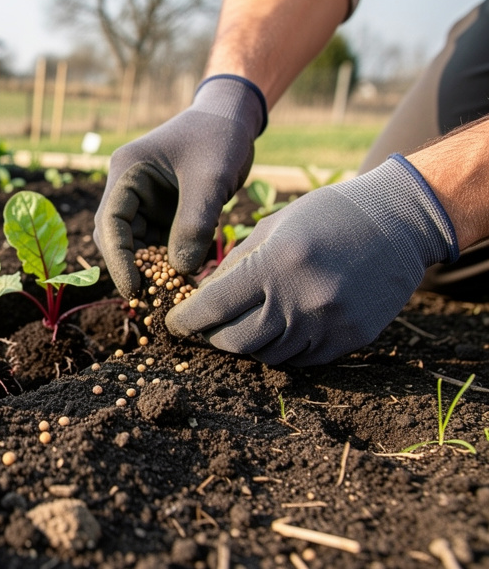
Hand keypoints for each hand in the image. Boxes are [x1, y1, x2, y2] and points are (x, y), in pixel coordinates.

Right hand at [93, 75, 265, 297]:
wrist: (233, 118)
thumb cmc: (219, 137)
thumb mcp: (210, 178)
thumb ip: (195, 223)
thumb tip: (181, 271)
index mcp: (126, 171)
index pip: (111, 223)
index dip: (119, 260)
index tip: (135, 289)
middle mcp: (127, 189)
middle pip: (117, 239)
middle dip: (132, 269)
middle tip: (153, 300)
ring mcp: (143, 201)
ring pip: (136, 245)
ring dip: (151, 269)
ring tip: (171, 294)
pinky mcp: (161, 212)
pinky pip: (157, 243)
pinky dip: (167, 262)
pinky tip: (184, 280)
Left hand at [166, 155, 458, 365]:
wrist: (400, 222)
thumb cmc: (327, 216)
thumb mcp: (273, 226)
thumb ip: (234, 264)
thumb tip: (199, 297)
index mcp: (276, 263)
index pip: (213, 306)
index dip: (187, 320)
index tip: (175, 322)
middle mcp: (302, 297)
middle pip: (235, 341)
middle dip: (213, 337)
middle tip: (207, 327)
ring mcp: (329, 323)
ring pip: (266, 356)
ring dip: (247, 344)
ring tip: (243, 325)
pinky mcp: (351, 338)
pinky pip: (300, 360)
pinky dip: (280, 350)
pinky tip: (277, 329)